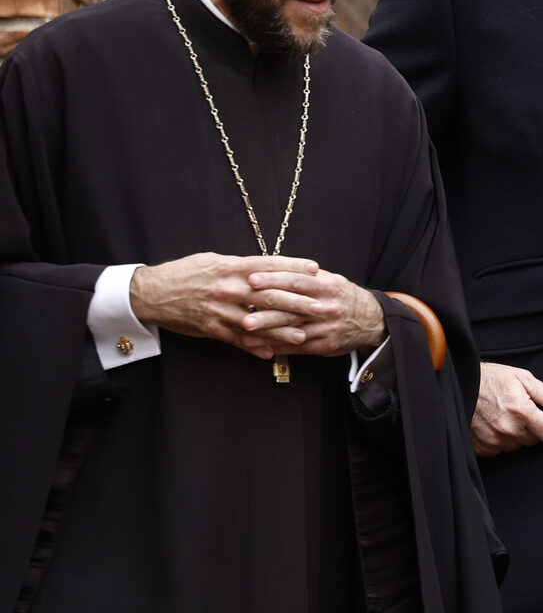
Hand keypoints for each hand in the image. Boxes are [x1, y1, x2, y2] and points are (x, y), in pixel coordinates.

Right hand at [129, 253, 319, 359]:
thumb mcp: (214, 261)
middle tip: (321, 306)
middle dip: (299, 301)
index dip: (293, 267)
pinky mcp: (211, 328)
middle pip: (270, 295)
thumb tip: (267, 268)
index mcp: (230, 267)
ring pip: (257, 321)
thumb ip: (241, 266)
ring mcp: (220, 310)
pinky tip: (273, 352)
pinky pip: (237, 340)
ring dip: (282, 330)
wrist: (151, 293)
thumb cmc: (185, 273)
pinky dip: (255, 347)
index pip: (268, 266)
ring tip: (304, 335)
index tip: (315, 269)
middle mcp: (228, 288)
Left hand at [242, 266, 387, 356]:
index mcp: (327, 286)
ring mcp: (326, 327)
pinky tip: (261, 347)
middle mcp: (327, 306)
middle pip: (292, 308)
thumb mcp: (331, 280)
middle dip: (265, 312)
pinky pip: (298, 348)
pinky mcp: (325, 345)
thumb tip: (273, 268)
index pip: (297, 281)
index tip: (252, 279)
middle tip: (242, 314)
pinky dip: (279, 347)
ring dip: (267, 334)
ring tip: (244, 335)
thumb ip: (306, 276)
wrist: (372, 319)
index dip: (274, 280)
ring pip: (292, 330)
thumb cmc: (343, 297)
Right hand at [471, 361, 542, 455]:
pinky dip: (500, 441)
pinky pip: (500, 451)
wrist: (460, 385)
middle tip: (519, 412)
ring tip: (504, 416)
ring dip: (515, 436)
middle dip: (531, 429)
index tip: (540, 415)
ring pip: (517, 447)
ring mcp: (493, 440)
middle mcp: (508, 429)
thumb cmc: (493, 379)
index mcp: (522, 411)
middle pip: (534, 441)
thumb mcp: (523, 378)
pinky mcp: (481, 448)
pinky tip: (493, 424)